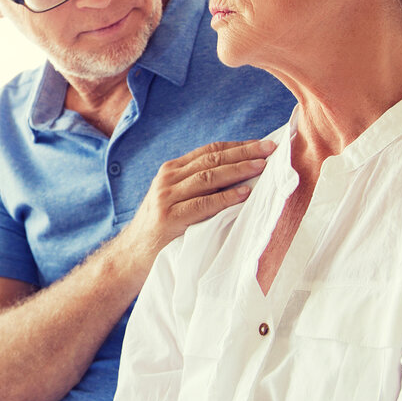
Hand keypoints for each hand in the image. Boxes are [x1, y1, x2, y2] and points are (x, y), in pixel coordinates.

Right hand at [120, 139, 275, 268]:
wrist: (132, 256)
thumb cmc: (164, 229)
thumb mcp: (177, 199)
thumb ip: (199, 186)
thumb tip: (243, 175)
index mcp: (171, 170)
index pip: (209, 150)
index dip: (238, 146)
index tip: (263, 144)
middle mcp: (167, 179)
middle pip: (211, 159)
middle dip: (244, 153)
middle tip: (270, 150)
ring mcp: (166, 197)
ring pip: (208, 177)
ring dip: (238, 170)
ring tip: (262, 167)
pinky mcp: (169, 218)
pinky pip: (203, 204)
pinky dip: (226, 198)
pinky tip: (244, 194)